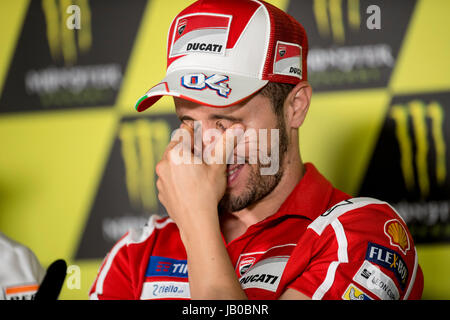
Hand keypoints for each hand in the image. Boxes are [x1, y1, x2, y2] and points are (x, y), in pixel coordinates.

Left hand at [155, 123, 243, 238]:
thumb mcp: (219, 165)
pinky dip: (176, 179)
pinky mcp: (161, 192)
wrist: (196, 222)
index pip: (183, 132)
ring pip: (170, 163)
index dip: (195, 134)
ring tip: (196, 174)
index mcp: (176, 152)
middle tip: (202, 158)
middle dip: (187, 149)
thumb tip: (238, 127)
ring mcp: (160, 179)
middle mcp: (163, 163)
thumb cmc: (208, 192)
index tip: (202, 140)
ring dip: (180, 164)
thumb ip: (226, 143)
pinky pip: (168, 179)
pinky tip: (189, 187)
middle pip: (175, 147)